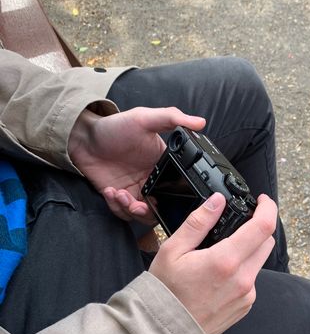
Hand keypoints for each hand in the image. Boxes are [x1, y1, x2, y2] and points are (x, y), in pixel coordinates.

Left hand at [68, 107, 205, 222]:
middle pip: (161, 208)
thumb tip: (200, 122)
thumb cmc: (115, 126)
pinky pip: (123, 213)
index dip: (173, 198)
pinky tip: (111, 192)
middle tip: (138, 204)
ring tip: (120, 194)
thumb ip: (173, 119)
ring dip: (131, 210)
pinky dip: (117, 207)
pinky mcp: (119, 197)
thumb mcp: (146, 118)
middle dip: (149, 211)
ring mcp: (136, 190)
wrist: (84, 137)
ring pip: (142, 214)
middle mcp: (153, 181)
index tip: (160, 195)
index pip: (178, 188)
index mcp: (164, 165)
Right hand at [149, 193, 276, 333]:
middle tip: (237, 225)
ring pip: (259, 261)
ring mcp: (247, 295)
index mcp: (225, 261)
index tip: (261, 201)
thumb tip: (217, 201)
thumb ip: (198, 222)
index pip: (263, 226)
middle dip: (257, 228)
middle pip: (266, 242)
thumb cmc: (165, 291)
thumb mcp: (173, 250)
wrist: (166, 332)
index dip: (267, 207)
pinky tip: (220, 274)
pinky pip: (252, 279)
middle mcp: (243, 280)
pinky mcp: (245, 306)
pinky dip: (243, 270)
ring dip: (249, 250)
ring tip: (221, 253)